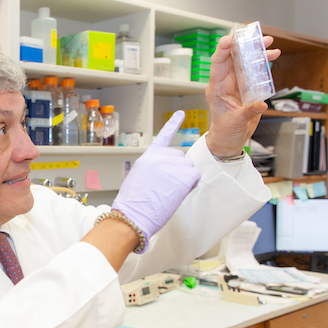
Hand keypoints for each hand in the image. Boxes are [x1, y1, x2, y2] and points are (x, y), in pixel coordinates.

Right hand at [111, 111, 199, 251]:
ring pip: (189, 168)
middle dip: (178, 172)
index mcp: (148, 156)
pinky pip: (195, 177)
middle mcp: (161, 156)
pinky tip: (178, 192)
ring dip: (183, 180)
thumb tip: (166, 174)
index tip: (181, 113)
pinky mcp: (184, 176)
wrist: (132, 215)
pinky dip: (190, 185)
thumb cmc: (133, 203)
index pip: (164, 136)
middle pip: (181, 158)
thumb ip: (153, 169)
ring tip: (167, 193)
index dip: (173, 124)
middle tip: (164, 189)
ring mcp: (173, 165)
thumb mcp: (138, 178)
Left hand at [205, 33, 280, 157]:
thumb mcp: (235, 122)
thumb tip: (261, 104)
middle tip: (259, 37)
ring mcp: (236, 84)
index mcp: (217, 88)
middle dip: (245, 45)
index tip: (232, 38)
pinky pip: (253, 71)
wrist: (229, 140)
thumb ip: (248, 112)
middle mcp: (225, 82)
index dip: (223, 49)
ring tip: (269, 44)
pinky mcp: (246, 87)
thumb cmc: (225, 131)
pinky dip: (262, 63)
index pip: (218, 63)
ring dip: (256, 52)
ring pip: (244, 62)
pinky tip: (272, 56)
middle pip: (233, 58)